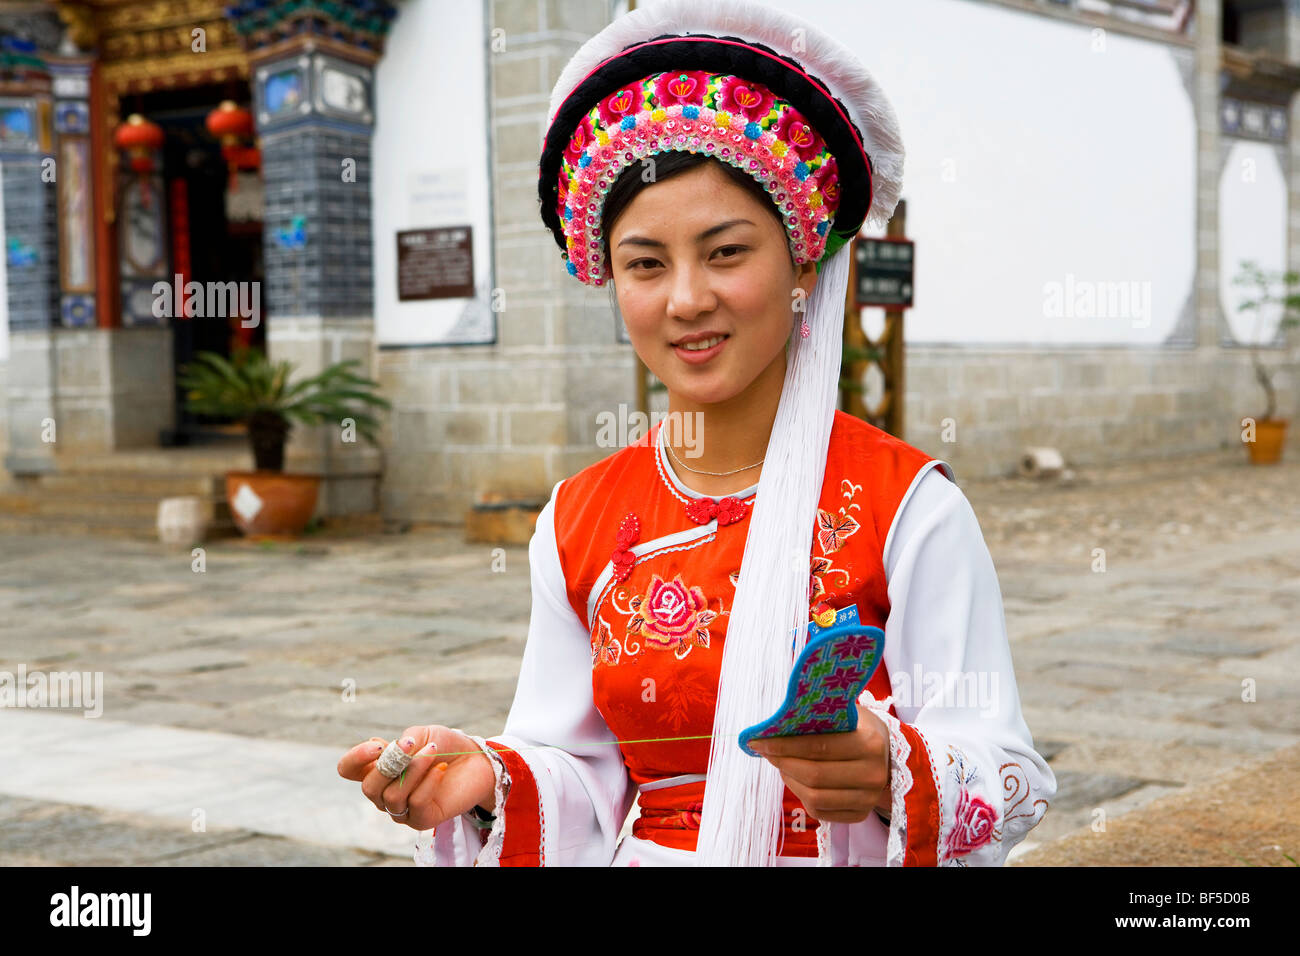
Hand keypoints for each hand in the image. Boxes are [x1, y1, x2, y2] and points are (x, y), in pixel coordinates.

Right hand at [337, 725, 496, 830]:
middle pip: (369, 787)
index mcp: (378, 768)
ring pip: (393, 795)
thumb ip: (399, 745)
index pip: (348, 769)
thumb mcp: (420, 735)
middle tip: (411, 744)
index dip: (355, 758)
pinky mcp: (421, 819)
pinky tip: (440, 770)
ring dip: (414, 769)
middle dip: (390, 765)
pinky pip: (415, 803)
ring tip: (433, 752)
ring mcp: (401, 808)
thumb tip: (385, 755)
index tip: (378, 745)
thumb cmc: (444, 746)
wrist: (476, 759)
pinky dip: (428, 782)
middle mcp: (384, 792)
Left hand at [749, 702, 891, 823]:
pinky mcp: (860, 814)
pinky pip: (820, 811)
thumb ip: (817, 719)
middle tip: (766, 751)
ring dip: (789, 780)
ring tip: (779, 764)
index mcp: (870, 743)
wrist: (887, 755)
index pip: (819, 747)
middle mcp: (873, 774)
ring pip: (814, 797)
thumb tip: (774, 726)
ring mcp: (868, 798)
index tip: (759, 741)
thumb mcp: (845, 715)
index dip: (785, 745)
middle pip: (814, 775)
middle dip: (783, 763)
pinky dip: (801, 795)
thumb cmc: (858, 728)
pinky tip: (795, 779)